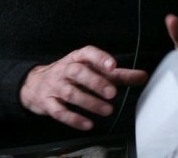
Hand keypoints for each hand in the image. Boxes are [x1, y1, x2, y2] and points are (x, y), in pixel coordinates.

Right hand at [19, 45, 147, 130]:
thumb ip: (118, 75)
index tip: (113, 66)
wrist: (34, 83)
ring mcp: (55, 86)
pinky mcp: (47, 103)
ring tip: (107, 110)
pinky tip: (88, 124)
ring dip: (89, 102)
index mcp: (77, 58)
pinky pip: (59, 111)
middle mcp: (65, 69)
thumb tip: (143, 76)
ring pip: (71, 93)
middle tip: (112, 93)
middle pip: (78, 73)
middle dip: (96, 82)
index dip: (100, 58)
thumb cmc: (71, 75)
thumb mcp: (92, 70)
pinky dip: (74, 119)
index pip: (88, 53)